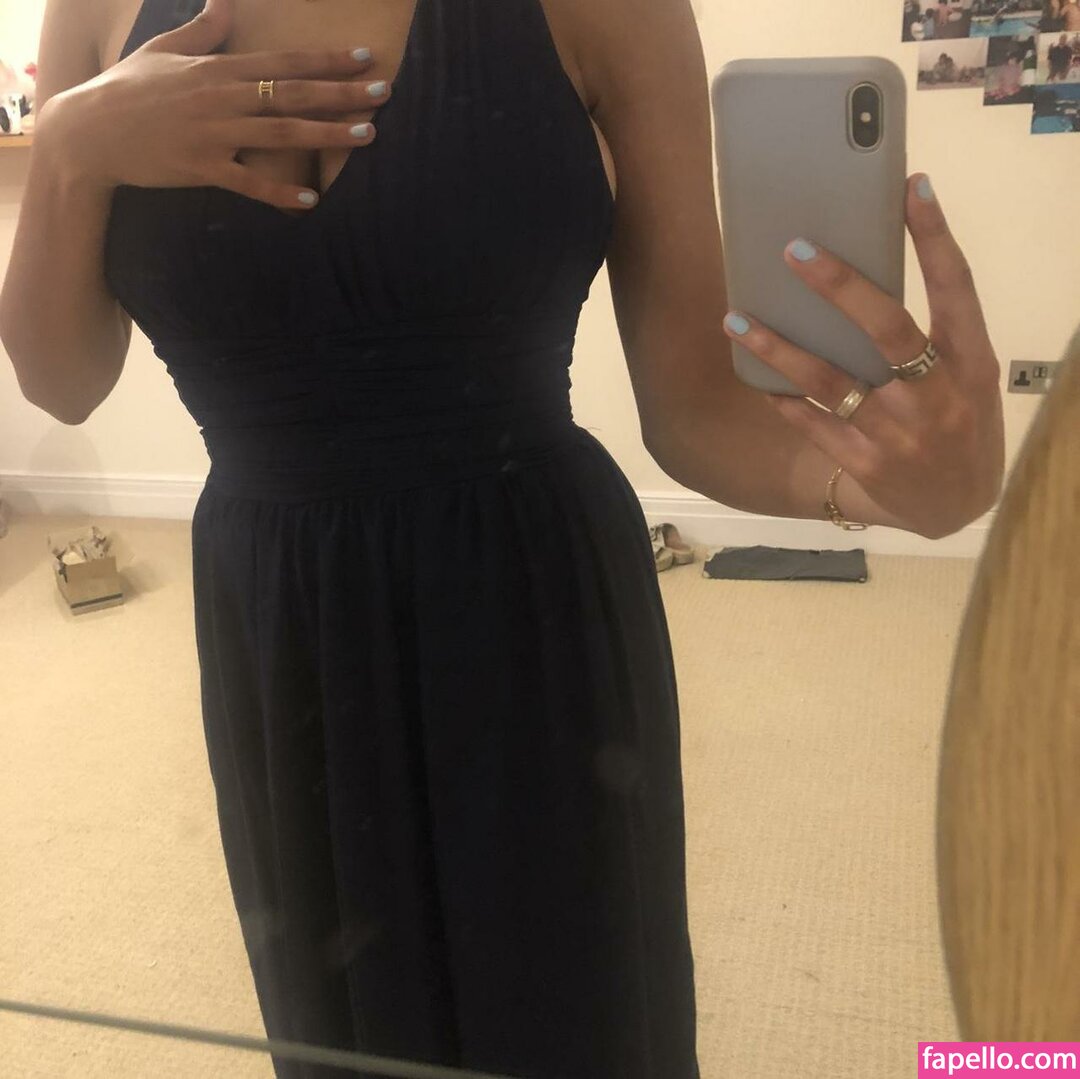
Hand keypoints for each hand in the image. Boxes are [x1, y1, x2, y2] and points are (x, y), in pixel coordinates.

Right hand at [34, 0, 388, 210]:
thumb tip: (225, 2)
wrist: (88, 133)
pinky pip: (249, 182)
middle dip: (342, 93)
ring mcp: (212, 133)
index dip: (326, 60)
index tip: (364, 57)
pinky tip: (312, 201)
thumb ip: (203, 29)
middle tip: (383, 92)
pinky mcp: (201, 169)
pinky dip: (280, 192)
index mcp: (216, 68)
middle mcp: (221, 97)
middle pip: (292, 93)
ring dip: (327, 134)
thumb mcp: (164, 50)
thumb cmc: (127, 89)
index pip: (283, 61)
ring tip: (368, 136)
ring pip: (281, 132)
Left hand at [721, 174, 1005, 540]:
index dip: (935, 237)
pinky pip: (813, 425)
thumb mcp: (969, 375)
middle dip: (841, 287)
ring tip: (737, 318)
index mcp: (971, 362)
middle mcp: (937, 395)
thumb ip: (935, 332)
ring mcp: (899, 434)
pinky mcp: (866, 464)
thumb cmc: (960, 422)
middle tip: (794, 249)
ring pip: (831, 382)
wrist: (959, 507)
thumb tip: (868, 269)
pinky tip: (755, 377)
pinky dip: (783, 400)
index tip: (910, 186)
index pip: (957, 288)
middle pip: (888, 329)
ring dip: (779, 349)